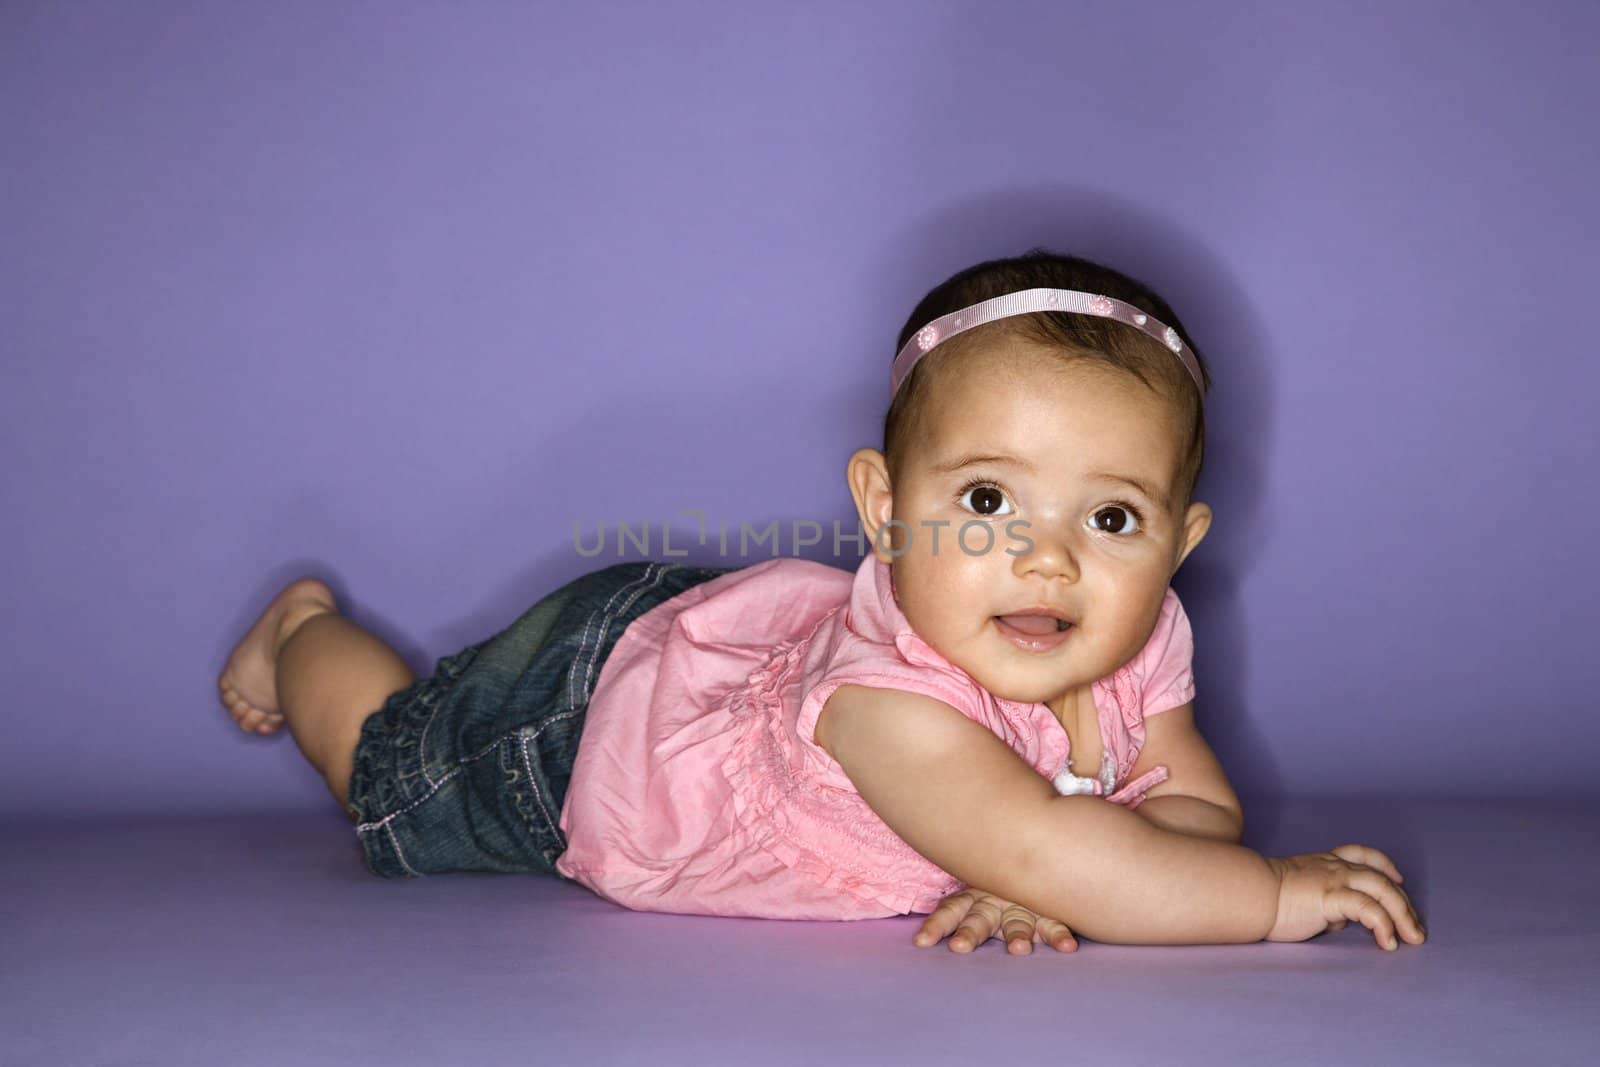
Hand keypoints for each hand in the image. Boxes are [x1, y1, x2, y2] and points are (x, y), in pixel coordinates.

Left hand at [913, 887, 1077, 954]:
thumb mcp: (972, 895)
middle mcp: (995, 902)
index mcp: (973, 898)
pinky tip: (1067, 947)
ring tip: (1018, 949)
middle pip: (979, 919)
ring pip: (1017, 921)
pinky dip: (1059, 936)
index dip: (935, 925)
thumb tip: (918, 937)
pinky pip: (1054, 923)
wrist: (1034, 856)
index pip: (950, 910)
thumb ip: (952, 912)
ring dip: (1017, 936)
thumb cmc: (994, 887)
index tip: (921, 942)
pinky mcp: (1047, 911)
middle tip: (960, 946)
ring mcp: (1022, 905)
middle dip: (970, 934)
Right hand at [1265, 844, 1426, 949]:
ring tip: (1412, 938)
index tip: (1398, 878)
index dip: (1384, 865)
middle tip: (1414, 929)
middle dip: (1403, 904)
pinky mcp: (1332, 896)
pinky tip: (1387, 942)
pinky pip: (1369, 909)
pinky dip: (1384, 925)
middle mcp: (1334, 866)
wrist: (1247, 893)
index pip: (1362, 855)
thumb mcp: (1300, 895)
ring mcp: (1335, 879)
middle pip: (1381, 878)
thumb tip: (1339, 920)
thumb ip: (1324, 903)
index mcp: (1324, 863)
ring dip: (1403, 915)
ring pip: (1383, 890)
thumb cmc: (1263, 898)